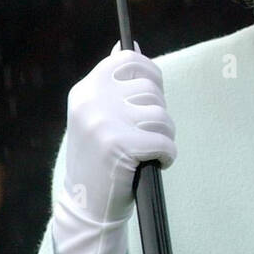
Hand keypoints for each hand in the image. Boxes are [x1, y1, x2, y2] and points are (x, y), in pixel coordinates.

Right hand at [61, 42, 175, 224]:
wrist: (85, 207)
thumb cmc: (99, 160)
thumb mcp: (97, 116)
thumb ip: (113, 83)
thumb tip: (129, 45)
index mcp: (85, 91)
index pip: (126, 60)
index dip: (149, 72)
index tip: (154, 90)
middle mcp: (91, 102)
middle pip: (150, 90)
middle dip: (159, 113)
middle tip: (150, 134)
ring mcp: (104, 122)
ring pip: (161, 115)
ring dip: (165, 135)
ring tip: (152, 151)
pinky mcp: (121, 145)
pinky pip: (165, 141)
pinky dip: (168, 155)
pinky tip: (157, 163)